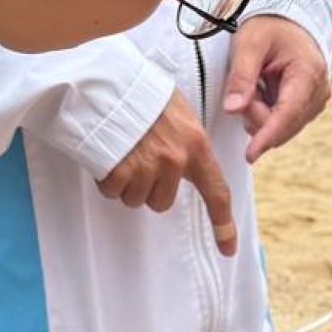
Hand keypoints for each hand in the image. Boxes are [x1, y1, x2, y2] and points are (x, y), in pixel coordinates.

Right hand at [97, 90, 236, 254]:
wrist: (103, 82)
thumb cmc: (139, 93)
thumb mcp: (177, 111)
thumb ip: (186, 142)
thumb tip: (187, 163)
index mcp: (195, 145)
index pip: (216, 192)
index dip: (223, 224)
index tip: (228, 249)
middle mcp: (174, 161)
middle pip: (162, 202)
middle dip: (148, 187)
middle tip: (137, 158)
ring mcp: (146, 167)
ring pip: (135, 199)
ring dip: (126, 182)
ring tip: (120, 151)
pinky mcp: (119, 172)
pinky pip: (112, 192)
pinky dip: (105, 179)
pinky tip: (106, 154)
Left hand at [223, 16, 330, 160]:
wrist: (286, 23)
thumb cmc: (270, 28)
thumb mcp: (249, 44)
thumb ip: (241, 77)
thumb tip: (233, 109)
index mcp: (309, 73)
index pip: (287, 115)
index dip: (267, 136)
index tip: (251, 154)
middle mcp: (318, 92)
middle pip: (282, 125)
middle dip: (256, 114)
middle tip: (245, 88)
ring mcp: (315, 102)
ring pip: (280, 128)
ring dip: (259, 113)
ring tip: (255, 85)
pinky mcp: (307, 108)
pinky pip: (281, 123)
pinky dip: (265, 112)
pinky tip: (263, 92)